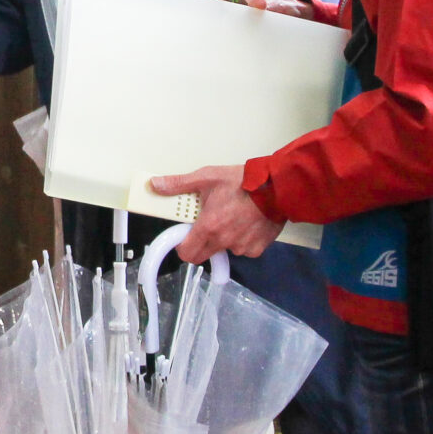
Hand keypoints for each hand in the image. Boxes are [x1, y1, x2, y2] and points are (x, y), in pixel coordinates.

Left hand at [148, 165, 278, 258]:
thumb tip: (156, 185)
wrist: (277, 187)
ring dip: (223, 240)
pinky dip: (241, 240)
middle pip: (203, 256)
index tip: (184, 235)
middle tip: (206, 226)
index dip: (182, 245)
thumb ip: (179, 184)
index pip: (186, 253)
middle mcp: (224, 241)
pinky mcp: (256, 249)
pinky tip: (246, 223)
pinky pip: (242, 250)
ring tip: (231, 218)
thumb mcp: (207, 177)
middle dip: (200, 245)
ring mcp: (241, 247)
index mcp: (208, 227)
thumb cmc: (243, 182)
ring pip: (224, 250)